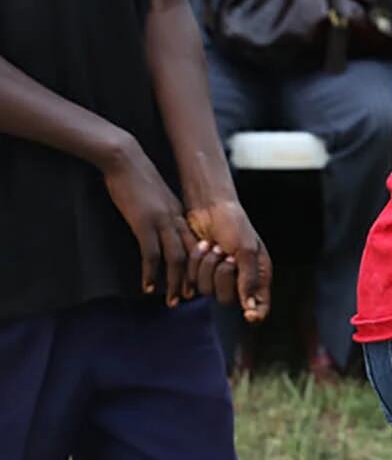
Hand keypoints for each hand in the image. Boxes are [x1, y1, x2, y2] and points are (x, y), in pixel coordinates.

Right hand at [101, 141, 194, 303]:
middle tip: (188, 299)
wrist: (126, 159)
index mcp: (179, 213)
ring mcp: (162, 221)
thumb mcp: (156, 198)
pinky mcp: (145, 222)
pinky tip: (147, 286)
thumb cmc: (137, 178)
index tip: (196, 282)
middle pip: (191, 254)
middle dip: (190, 279)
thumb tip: (158, 230)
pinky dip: (151, 273)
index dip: (197, 265)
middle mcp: (176, 218)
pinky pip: (151, 253)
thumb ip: (162, 214)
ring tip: (172, 300)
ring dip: (174, 282)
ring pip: (175, 258)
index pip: (194, 244)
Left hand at [186, 199, 271, 321]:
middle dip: (223, 276)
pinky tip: (202, 247)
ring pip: (207, 291)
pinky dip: (195, 263)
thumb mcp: (246, 249)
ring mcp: (217, 279)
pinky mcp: (198, 274)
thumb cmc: (234, 225)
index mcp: (258, 275)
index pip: (260, 306)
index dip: (256, 314)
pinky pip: (192, 282)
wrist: (208, 209)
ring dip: (207, 266)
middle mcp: (239, 281)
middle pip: (227, 299)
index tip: (249, 315)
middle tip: (226, 256)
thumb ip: (249, 278)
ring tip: (213, 246)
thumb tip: (250, 307)